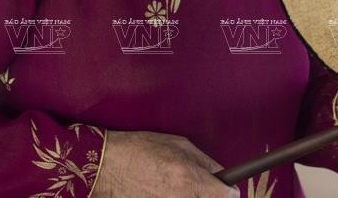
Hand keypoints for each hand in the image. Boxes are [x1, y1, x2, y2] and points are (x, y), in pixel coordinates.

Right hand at [91, 130, 238, 197]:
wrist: (107, 167)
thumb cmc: (139, 149)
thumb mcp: (177, 144)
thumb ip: (203, 160)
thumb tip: (219, 172)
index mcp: (188, 177)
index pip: (224, 195)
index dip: (230, 192)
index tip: (231, 191)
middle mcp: (181, 197)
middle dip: (209, 195)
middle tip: (203, 188)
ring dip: (190, 196)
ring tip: (175, 187)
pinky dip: (174, 197)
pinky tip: (163, 190)